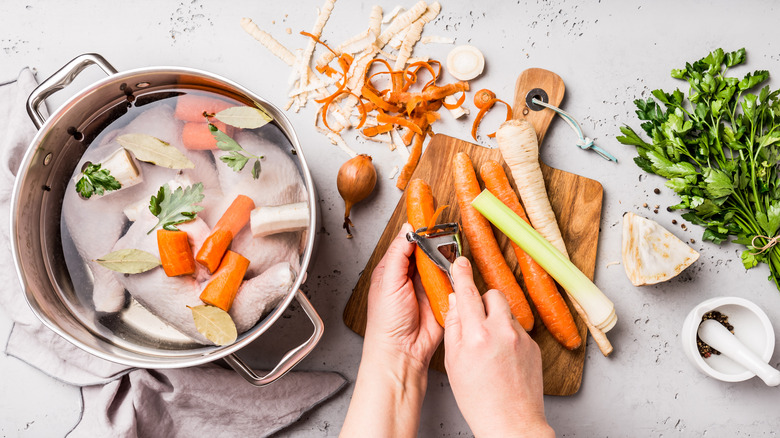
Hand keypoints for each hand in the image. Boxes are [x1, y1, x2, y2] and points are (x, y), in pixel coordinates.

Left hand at [341, 223, 443, 437]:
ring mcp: (428, 287)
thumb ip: (399, 253)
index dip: (418, 227)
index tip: (428, 209)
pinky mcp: (443, 298)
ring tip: (453, 247)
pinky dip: (457, 275)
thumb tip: (408, 228)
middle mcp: (411, 276)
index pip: (407, 241)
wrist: (402, 352)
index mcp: (393, 269)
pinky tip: (458, 269)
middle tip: (447, 228)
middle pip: (428, 250)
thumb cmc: (386, 322)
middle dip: (437, 241)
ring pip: (442, 263)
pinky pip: (453, 281)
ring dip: (447, 258)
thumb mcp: (388, 280)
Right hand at [444, 257, 553, 437]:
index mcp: (476, 335)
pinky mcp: (535, 346)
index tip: (459, 262)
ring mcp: (521, 338)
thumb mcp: (454, 362)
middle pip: (492, 295)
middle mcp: (501, 331)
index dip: (462, 274)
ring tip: (489, 344)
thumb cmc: (479, 399)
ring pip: (506, 311)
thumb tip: (456, 302)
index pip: (468, 292)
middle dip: (482, 302)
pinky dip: (508, 335)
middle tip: (475, 321)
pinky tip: (503, 357)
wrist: (511, 423)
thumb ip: (454, 327)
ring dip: (496, 318)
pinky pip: (518, 328)